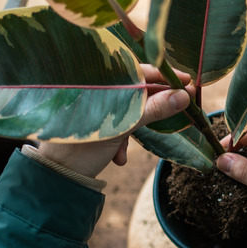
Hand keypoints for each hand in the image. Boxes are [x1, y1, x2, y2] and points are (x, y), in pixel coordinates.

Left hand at [37, 66, 191, 177]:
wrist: (58, 177)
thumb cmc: (84, 147)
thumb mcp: (123, 126)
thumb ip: (154, 109)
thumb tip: (183, 96)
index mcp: (100, 81)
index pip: (139, 70)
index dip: (165, 76)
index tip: (187, 82)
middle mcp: (97, 89)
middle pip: (136, 90)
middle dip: (152, 107)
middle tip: (177, 109)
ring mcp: (95, 106)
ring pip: (128, 109)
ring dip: (134, 128)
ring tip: (127, 149)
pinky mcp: (94, 123)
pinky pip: (116, 123)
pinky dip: (121, 139)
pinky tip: (118, 157)